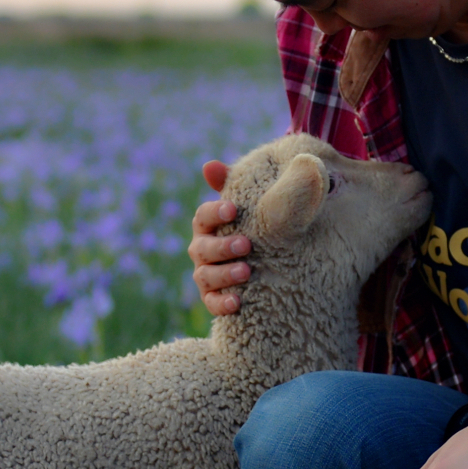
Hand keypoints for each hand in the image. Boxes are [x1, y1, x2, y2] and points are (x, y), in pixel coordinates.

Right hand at [188, 160, 251, 315]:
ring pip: (206, 276)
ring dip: (225, 274)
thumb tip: (209, 165)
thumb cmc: (251, 226)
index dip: (215, 212)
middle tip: (246, 244)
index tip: (233, 209)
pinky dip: (223, 303)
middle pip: (202, 248)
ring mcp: (206, 275)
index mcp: (207, 226)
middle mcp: (201, 250)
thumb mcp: (247, 205)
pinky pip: (212, 302)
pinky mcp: (213, 298)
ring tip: (246, 270)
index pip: (203, 216)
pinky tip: (238, 302)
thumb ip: (232, 185)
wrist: (266, 259)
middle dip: (223, 246)